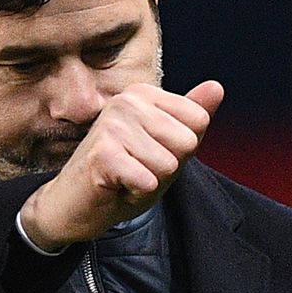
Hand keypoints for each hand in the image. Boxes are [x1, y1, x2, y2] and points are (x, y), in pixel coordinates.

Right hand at [19, 80, 223, 250]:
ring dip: (149, 181)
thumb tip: (217, 87)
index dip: (181, 150)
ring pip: (169, 164)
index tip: (151, 154)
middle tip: (137, 169)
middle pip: (187, 142)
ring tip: (125, 177)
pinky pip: (147, 180)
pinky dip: (136, 193)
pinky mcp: (102, 153)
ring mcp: (113, 124)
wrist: (74, 205)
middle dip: (167, 167)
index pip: (199, 121)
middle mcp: (128, 100)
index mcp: (144, 94)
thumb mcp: (166, 146)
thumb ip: (192, 117)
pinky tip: (115, 187)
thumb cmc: (122, 175)